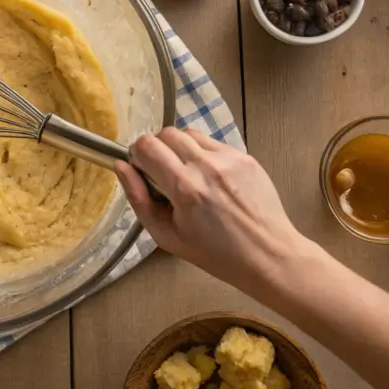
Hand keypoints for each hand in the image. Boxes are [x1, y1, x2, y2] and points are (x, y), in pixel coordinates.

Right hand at [114, 127, 310, 290]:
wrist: (268, 255)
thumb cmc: (215, 254)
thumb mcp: (167, 236)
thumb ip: (139, 199)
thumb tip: (121, 166)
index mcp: (184, 188)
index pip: (147, 146)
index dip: (138, 156)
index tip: (143, 173)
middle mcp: (206, 166)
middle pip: (166, 133)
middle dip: (157, 150)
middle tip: (163, 174)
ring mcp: (229, 158)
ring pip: (189, 134)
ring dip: (179, 148)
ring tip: (187, 175)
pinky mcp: (245, 156)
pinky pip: (212, 143)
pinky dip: (203, 154)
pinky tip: (210, 179)